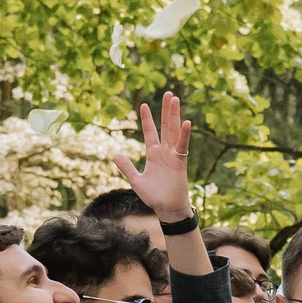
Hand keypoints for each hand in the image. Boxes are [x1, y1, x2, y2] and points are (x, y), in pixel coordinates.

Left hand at [110, 92, 193, 221]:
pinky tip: (186, 122)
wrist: (166, 208)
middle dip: (166, 110)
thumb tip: (115, 155)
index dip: (147, 119)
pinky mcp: (180, 162)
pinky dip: (184, 135)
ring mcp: (173, 155)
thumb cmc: (154, 196)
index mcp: (153, 154)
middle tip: (168, 93)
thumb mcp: (136, 180)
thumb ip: (127, 167)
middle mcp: (164, 152)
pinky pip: (182, 146)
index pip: (150, 132)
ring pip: (174, 131)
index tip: (144, 105)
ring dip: (174, 115)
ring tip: (175, 99)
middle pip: (165, 126)